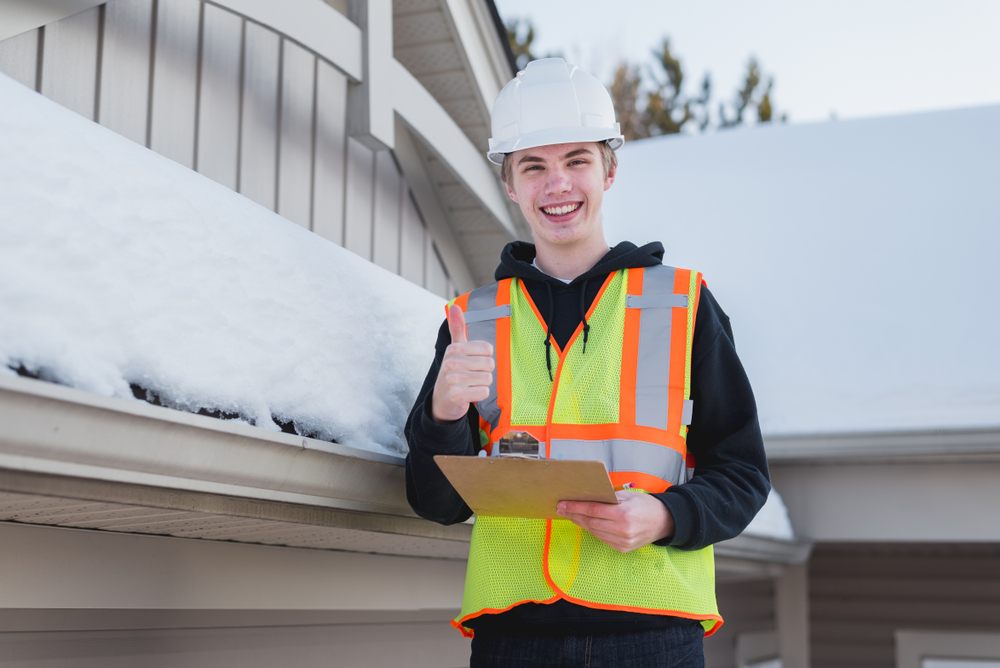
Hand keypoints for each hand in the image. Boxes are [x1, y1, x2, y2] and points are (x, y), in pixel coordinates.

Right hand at [431, 305, 494, 421]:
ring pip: (487, 379)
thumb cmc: (453, 373)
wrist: (441, 401)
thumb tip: (455, 306)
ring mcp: (452, 379)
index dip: (484, 359)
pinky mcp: (456, 395)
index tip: (472, 364)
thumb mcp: (455, 350)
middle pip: (489, 364)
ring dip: (481, 385)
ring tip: (469, 386)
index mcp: (454, 349)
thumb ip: (457, 328)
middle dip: (484, 373)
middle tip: (471, 377)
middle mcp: (451, 362)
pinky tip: (468, 395)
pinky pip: (483, 392)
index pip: (488, 350)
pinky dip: (479, 395)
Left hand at [556, 491, 673, 552]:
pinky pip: (602, 538)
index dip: (575, 507)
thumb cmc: (646, 505)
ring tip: (571, 515)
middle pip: (590, 522)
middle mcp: (622, 530)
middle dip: (574, 515)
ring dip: (581, 523)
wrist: (664, 522)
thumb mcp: (629, 496)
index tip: (562, 504)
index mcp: (623, 514)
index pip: (593, 510)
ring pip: (594, 532)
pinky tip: (585, 523)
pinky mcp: (622, 548)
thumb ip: (609, 498)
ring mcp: (622, 542)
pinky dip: (592, 530)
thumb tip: (587, 497)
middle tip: (561, 509)